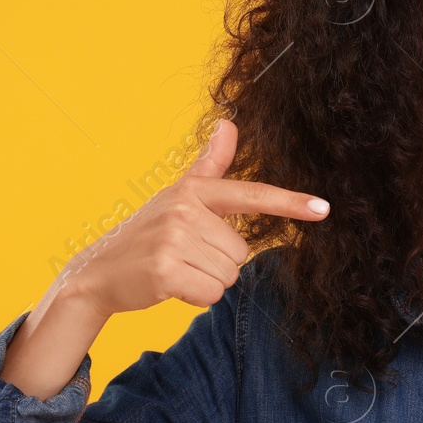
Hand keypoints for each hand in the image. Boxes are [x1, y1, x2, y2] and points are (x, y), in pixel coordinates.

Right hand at [59, 118, 328, 315]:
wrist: (98, 272)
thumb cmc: (147, 234)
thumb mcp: (179, 195)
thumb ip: (210, 165)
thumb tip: (229, 124)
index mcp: (193, 191)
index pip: (251, 195)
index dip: (290, 203)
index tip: (324, 209)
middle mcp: (184, 210)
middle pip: (242, 252)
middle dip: (218, 263)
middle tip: (185, 256)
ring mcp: (172, 239)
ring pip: (228, 275)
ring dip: (207, 281)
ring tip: (177, 269)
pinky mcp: (164, 270)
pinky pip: (210, 293)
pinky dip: (195, 298)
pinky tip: (171, 286)